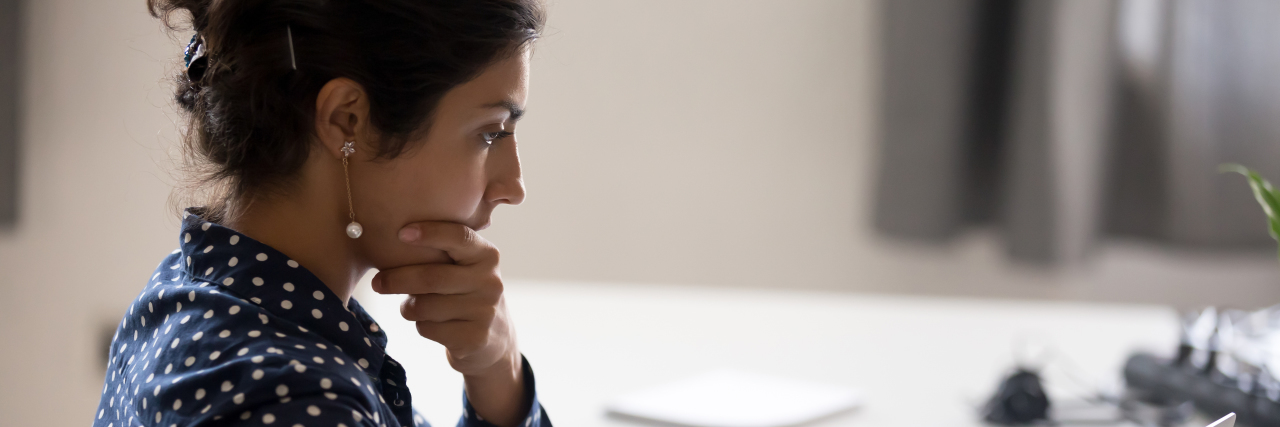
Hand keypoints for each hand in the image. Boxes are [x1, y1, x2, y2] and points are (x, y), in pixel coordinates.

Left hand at [372, 221, 527, 425]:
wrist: (493, 337)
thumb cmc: (465, 292)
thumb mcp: (465, 267)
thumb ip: (442, 252)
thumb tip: (391, 242)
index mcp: (487, 256)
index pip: (459, 237)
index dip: (430, 233)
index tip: (401, 233)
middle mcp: (490, 282)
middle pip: (431, 277)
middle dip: (397, 279)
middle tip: (377, 282)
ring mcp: (485, 311)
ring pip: (425, 306)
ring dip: (408, 307)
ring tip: (413, 306)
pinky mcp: (475, 338)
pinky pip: (428, 328)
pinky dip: (421, 326)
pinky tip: (432, 324)